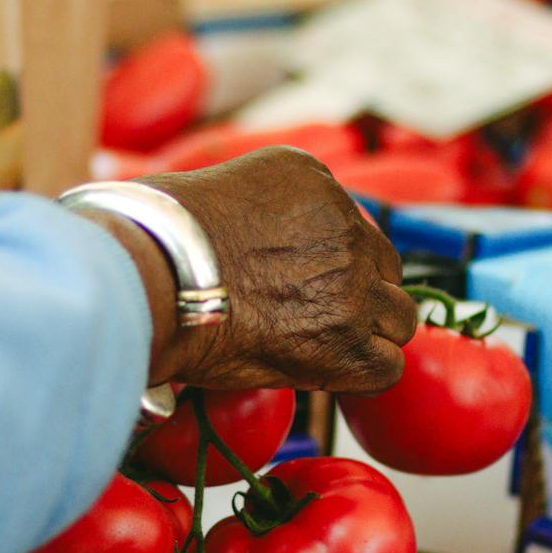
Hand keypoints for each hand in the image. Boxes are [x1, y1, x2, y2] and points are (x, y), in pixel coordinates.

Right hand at [136, 148, 417, 394]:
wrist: (154, 278)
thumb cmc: (155, 242)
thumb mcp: (215, 191)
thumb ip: (258, 214)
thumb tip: (252, 252)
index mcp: (312, 178)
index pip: (348, 226)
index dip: (327, 262)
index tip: (296, 280)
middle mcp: (344, 224)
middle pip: (383, 268)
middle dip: (357, 293)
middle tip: (311, 315)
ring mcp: (352, 281)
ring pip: (397, 317)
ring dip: (366, 332)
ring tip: (317, 346)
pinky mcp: (348, 338)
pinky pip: (387, 365)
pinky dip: (361, 373)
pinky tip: (325, 371)